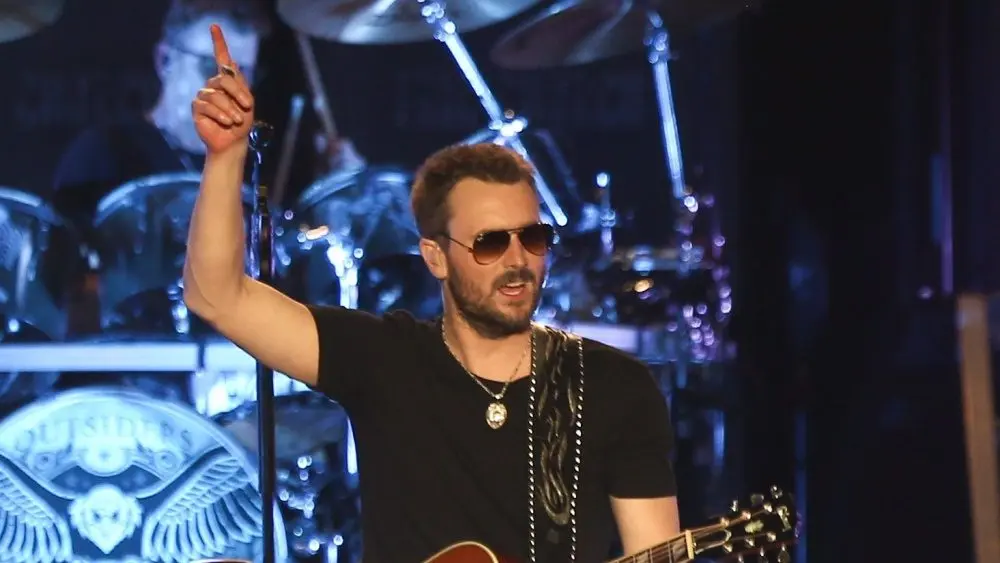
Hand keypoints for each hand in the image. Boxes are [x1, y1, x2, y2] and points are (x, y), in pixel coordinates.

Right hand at [192, 24, 254, 154]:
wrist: (234, 141)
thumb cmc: (243, 122)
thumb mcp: (247, 102)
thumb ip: (239, 84)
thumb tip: (232, 62)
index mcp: (227, 81)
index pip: (221, 58)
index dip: (218, 42)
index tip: (214, 26)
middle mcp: (213, 85)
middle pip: (224, 79)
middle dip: (238, 93)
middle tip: (247, 107)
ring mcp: (203, 95)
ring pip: (216, 95)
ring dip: (231, 109)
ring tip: (236, 120)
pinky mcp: (197, 108)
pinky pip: (208, 106)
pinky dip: (221, 115)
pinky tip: (226, 122)